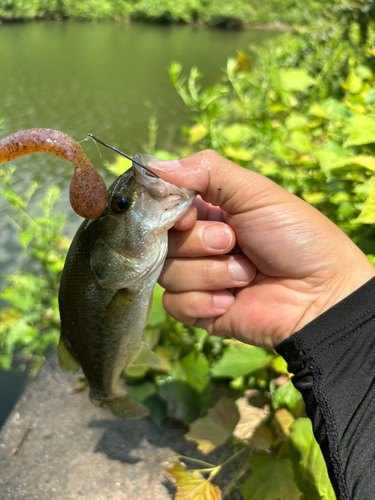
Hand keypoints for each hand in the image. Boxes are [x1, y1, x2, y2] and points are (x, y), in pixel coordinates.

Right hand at [149, 150, 374, 347]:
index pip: (160, 205)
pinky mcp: (198, 309)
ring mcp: (196, 277)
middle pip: (160, 240)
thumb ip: (206, 171)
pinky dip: (204, 301)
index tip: (191, 216)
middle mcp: (196, 243)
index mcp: (207, 212)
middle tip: (234, 243)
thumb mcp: (255, 192)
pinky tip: (233, 300)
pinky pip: (174, 304)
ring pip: (166, 273)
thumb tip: (150, 164)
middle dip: (200, 243)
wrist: (322, 295)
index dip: (168, 211)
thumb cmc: (295, 236)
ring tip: (246, 274)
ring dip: (211, 273)